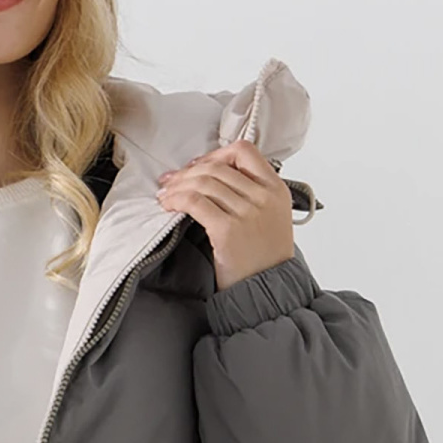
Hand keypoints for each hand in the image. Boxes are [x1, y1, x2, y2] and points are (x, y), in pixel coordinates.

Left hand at [155, 141, 295, 292]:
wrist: (268, 291)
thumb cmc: (265, 259)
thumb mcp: (271, 217)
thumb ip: (252, 193)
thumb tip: (213, 177)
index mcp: (276, 188)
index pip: (244, 151)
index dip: (216, 155)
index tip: (199, 166)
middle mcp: (263, 196)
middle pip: (217, 167)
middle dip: (188, 172)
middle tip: (171, 181)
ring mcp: (247, 212)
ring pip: (203, 182)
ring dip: (178, 186)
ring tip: (166, 195)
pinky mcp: (228, 230)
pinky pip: (195, 202)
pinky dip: (177, 200)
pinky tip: (169, 206)